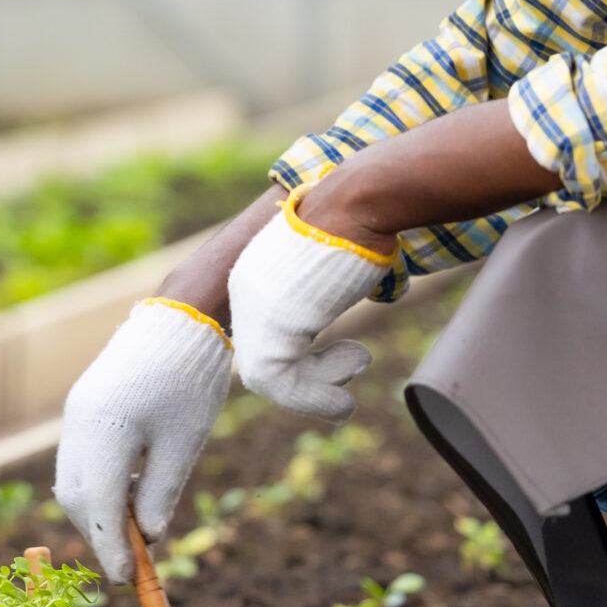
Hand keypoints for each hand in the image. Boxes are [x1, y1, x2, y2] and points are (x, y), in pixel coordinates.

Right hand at [52, 300, 232, 582]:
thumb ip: (160, 493)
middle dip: (99, 533)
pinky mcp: (81, 406)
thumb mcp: (183, 444)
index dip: (110, 547)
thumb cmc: (189, 381)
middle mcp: (79, 423)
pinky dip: (95, 485)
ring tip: (132, 530)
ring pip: (71, 479)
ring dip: (95, 511)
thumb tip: (148, 536)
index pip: (97, 506)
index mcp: (106, 432)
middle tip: (132, 559)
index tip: (127, 578)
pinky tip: (125, 493)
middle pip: (75, 497)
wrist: (180, 319)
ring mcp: (76, 413)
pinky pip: (77, 458)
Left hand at [225, 191, 390, 422]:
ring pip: (268, 377)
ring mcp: (255, 309)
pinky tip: (344, 405)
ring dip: (314, 395)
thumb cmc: (360, 223)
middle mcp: (246, 292)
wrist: (358, 202)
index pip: (265, 334)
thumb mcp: (328, 264)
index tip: (338, 360)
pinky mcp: (272, 326)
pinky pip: (282, 383)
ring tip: (348, 396)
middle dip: (308, 380)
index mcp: (256, 275)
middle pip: (262, 358)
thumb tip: (338, 306)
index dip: (302, 361)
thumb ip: (317, 294)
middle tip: (349, 377)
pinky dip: (315, 401)